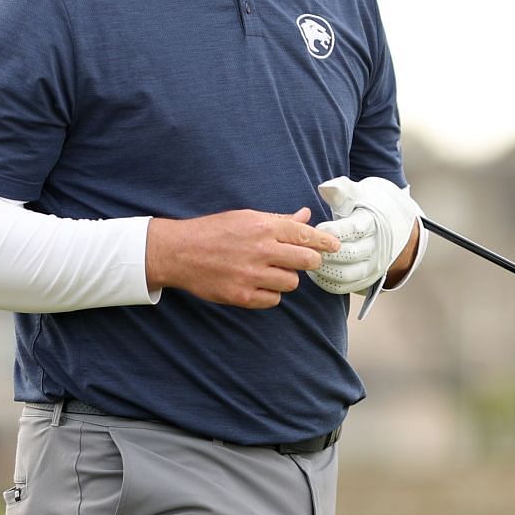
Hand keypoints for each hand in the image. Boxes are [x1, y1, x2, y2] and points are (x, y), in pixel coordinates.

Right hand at [146, 207, 340, 308]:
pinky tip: (257, 284)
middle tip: (302, 260)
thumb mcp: (246, 217)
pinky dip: (270, 293)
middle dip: (309, 261)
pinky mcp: (243, 296)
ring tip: (270, 271)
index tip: (335, 247)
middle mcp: (261, 250)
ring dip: (286, 278)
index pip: (307, 235)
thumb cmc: (213, 231)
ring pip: (292, 282)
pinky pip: (274, 300)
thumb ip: (278, 220)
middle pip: (307, 261)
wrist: (179, 252)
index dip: (325, 242)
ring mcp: (252, 275)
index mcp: (264, 227)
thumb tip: (304, 215)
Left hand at [308, 176, 422, 296]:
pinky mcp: (367, 279)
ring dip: (326, 270)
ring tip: (307, 261)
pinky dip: (329, 282)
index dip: (334, 231)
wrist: (394, 227)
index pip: (353, 229)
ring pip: (347, 274)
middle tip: (305, 249)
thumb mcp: (357, 194)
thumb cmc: (367, 207)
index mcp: (372, 223)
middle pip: (350, 254)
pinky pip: (346, 286)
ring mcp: (373, 265)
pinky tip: (315, 274)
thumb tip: (325, 188)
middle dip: (326, 253)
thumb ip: (341, 190)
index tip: (318, 229)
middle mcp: (376, 246)